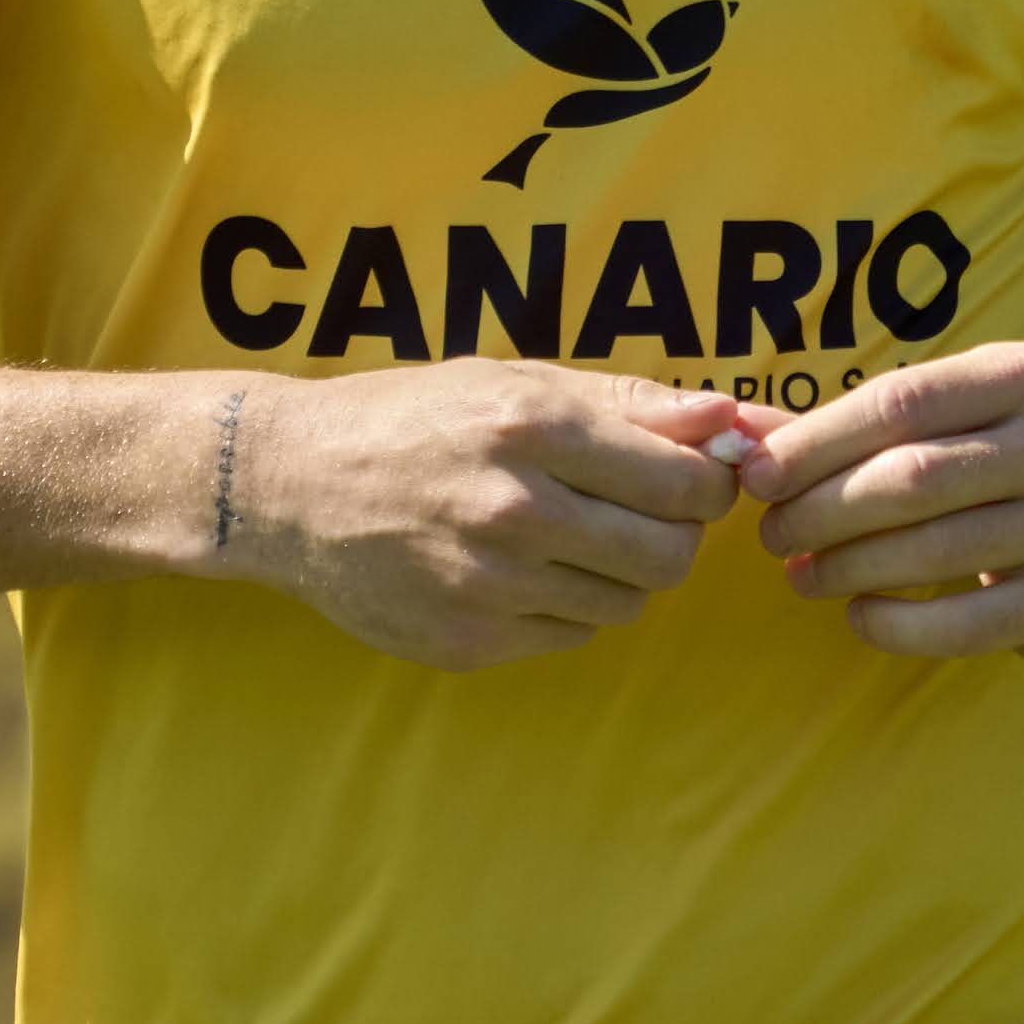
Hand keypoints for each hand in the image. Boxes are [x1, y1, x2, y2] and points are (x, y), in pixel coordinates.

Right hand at [210, 361, 751, 669]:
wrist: (289, 485)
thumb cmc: (412, 418)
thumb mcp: (513, 382)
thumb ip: (631, 403)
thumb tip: (734, 417)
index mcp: (534, 429)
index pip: (685, 484)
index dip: (708, 484)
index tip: (692, 476)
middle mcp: (515, 510)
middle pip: (670, 555)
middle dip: (674, 534)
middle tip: (637, 510)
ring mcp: (490, 585)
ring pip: (627, 600)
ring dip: (620, 570)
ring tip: (567, 532)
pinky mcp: (469, 641)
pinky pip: (572, 633)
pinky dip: (568, 604)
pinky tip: (522, 567)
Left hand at [730, 341, 1023, 663]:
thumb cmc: (998, 455)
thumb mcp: (949, 414)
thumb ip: (851, 422)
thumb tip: (734, 432)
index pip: (901, 402)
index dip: (818, 441)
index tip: (758, 475)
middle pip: (915, 477)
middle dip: (824, 510)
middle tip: (771, 534)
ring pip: (938, 549)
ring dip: (850, 567)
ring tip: (802, 574)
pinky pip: (973, 623)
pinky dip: (902, 624)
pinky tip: (859, 615)